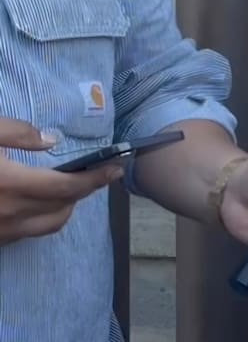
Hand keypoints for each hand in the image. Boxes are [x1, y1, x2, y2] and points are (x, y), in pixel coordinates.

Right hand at [0, 118, 122, 245]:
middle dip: (85, 189)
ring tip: (70, 186)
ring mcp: (1, 231)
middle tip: (98, 173)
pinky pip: (28, 232)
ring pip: (50, 224)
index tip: (116, 169)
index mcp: (11, 184)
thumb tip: (50, 141)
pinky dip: (43, 218)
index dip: (95, 179)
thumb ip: (16, 133)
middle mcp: (11, 213)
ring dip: (67, 205)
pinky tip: (39, 201)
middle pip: (64, 205)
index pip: (67, 186)